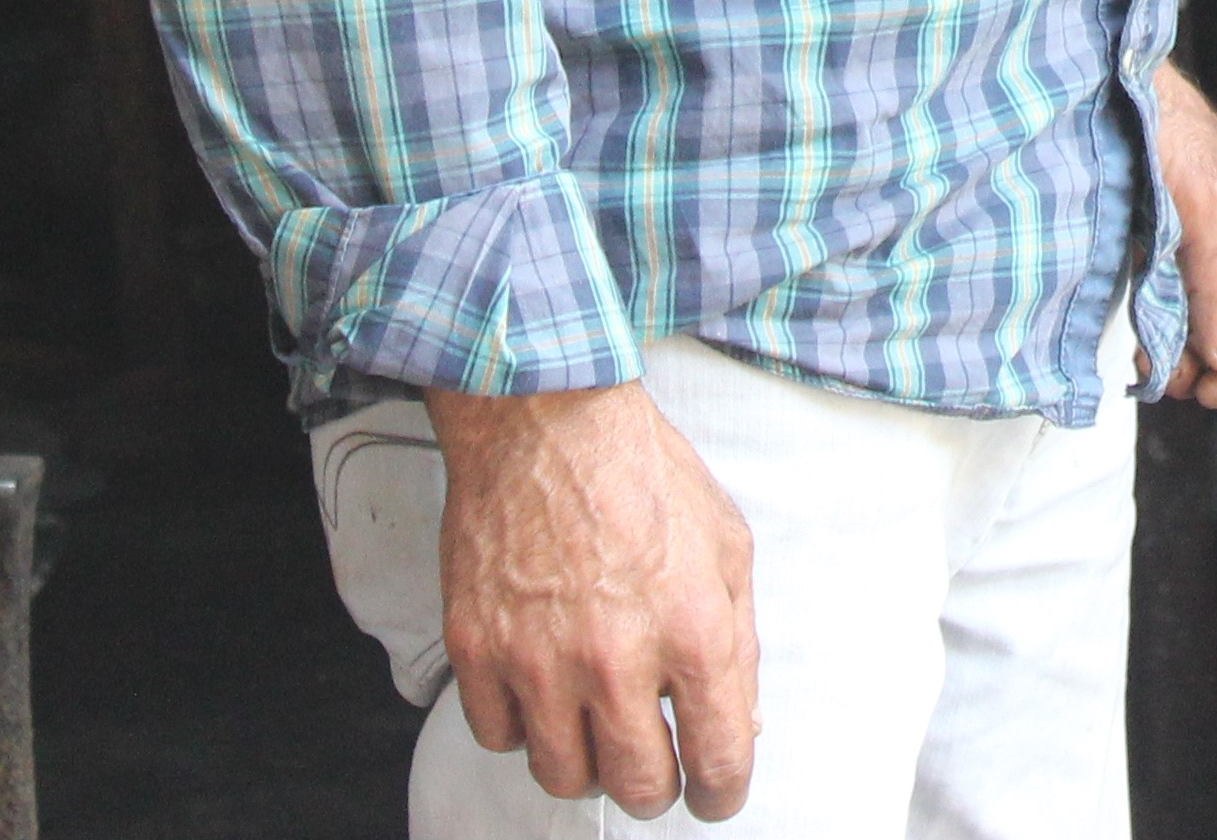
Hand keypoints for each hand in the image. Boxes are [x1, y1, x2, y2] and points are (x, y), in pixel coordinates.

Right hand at [423, 380, 758, 818]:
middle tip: (654, 763)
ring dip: (586, 761)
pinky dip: (522, 725)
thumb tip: (738, 721)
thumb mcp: (725, 545)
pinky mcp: (478, 650)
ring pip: (562, 775)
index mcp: (692, 631)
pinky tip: (541, 685)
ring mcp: (539, 659)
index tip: (714, 794)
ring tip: (594, 721)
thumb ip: (738, 641)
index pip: (717, 760)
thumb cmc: (639, 472)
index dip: (720, 793)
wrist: (546, 422)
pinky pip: (499, 736)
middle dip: (654, 786)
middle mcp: (615, 657)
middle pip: (637, 786)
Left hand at [1156, 61, 1216, 406]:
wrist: (1098, 83)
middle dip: (1207, 362)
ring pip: (1194, 319)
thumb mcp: (1201, 205)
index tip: (1212, 392)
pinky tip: (1135, 341)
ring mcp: (1187, 242)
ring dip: (1176, 352)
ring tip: (1149, 368)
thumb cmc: (1161, 123)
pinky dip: (1150, 329)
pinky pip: (1158, 300)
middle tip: (1170, 383)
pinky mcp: (1146, 241)